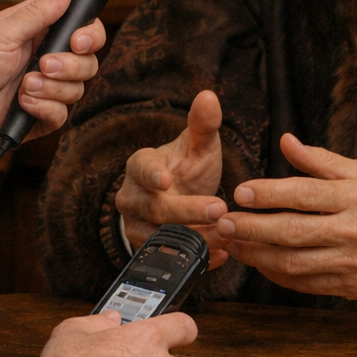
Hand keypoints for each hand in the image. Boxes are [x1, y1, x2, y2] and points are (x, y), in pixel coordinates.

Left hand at [0, 0, 103, 159]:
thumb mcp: (3, 32)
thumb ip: (38, 12)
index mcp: (43, 33)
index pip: (85, 28)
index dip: (90, 35)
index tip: (78, 42)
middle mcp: (50, 59)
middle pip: (88, 61)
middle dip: (70, 65)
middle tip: (43, 64)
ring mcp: (49, 88)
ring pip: (78, 89)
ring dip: (50, 88)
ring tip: (24, 86)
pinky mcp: (44, 114)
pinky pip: (63, 114)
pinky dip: (43, 108)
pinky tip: (22, 103)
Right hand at [116, 89, 229, 267]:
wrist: (181, 199)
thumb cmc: (187, 168)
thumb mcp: (199, 146)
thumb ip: (204, 124)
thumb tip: (208, 96)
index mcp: (140, 165)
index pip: (142, 169)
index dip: (152, 174)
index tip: (166, 180)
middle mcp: (132, 197)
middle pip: (156, 208)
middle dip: (189, 211)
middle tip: (220, 208)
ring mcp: (136, 226)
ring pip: (161, 237)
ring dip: (195, 238)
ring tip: (224, 236)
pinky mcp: (146, 250)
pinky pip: (169, 259)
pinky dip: (196, 260)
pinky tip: (219, 257)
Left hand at [214, 133, 356, 298]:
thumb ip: (321, 160)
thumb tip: (285, 141)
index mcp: (356, 196)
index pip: (304, 193)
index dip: (269, 193)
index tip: (240, 192)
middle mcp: (353, 231)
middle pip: (292, 231)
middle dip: (252, 228)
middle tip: (222, 222)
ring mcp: (351, 263)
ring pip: (293, 262)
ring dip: (257, 255)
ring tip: (233, 243)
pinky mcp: (349, 287)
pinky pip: (304, 283)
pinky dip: (277, 274)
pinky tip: (260, 262)